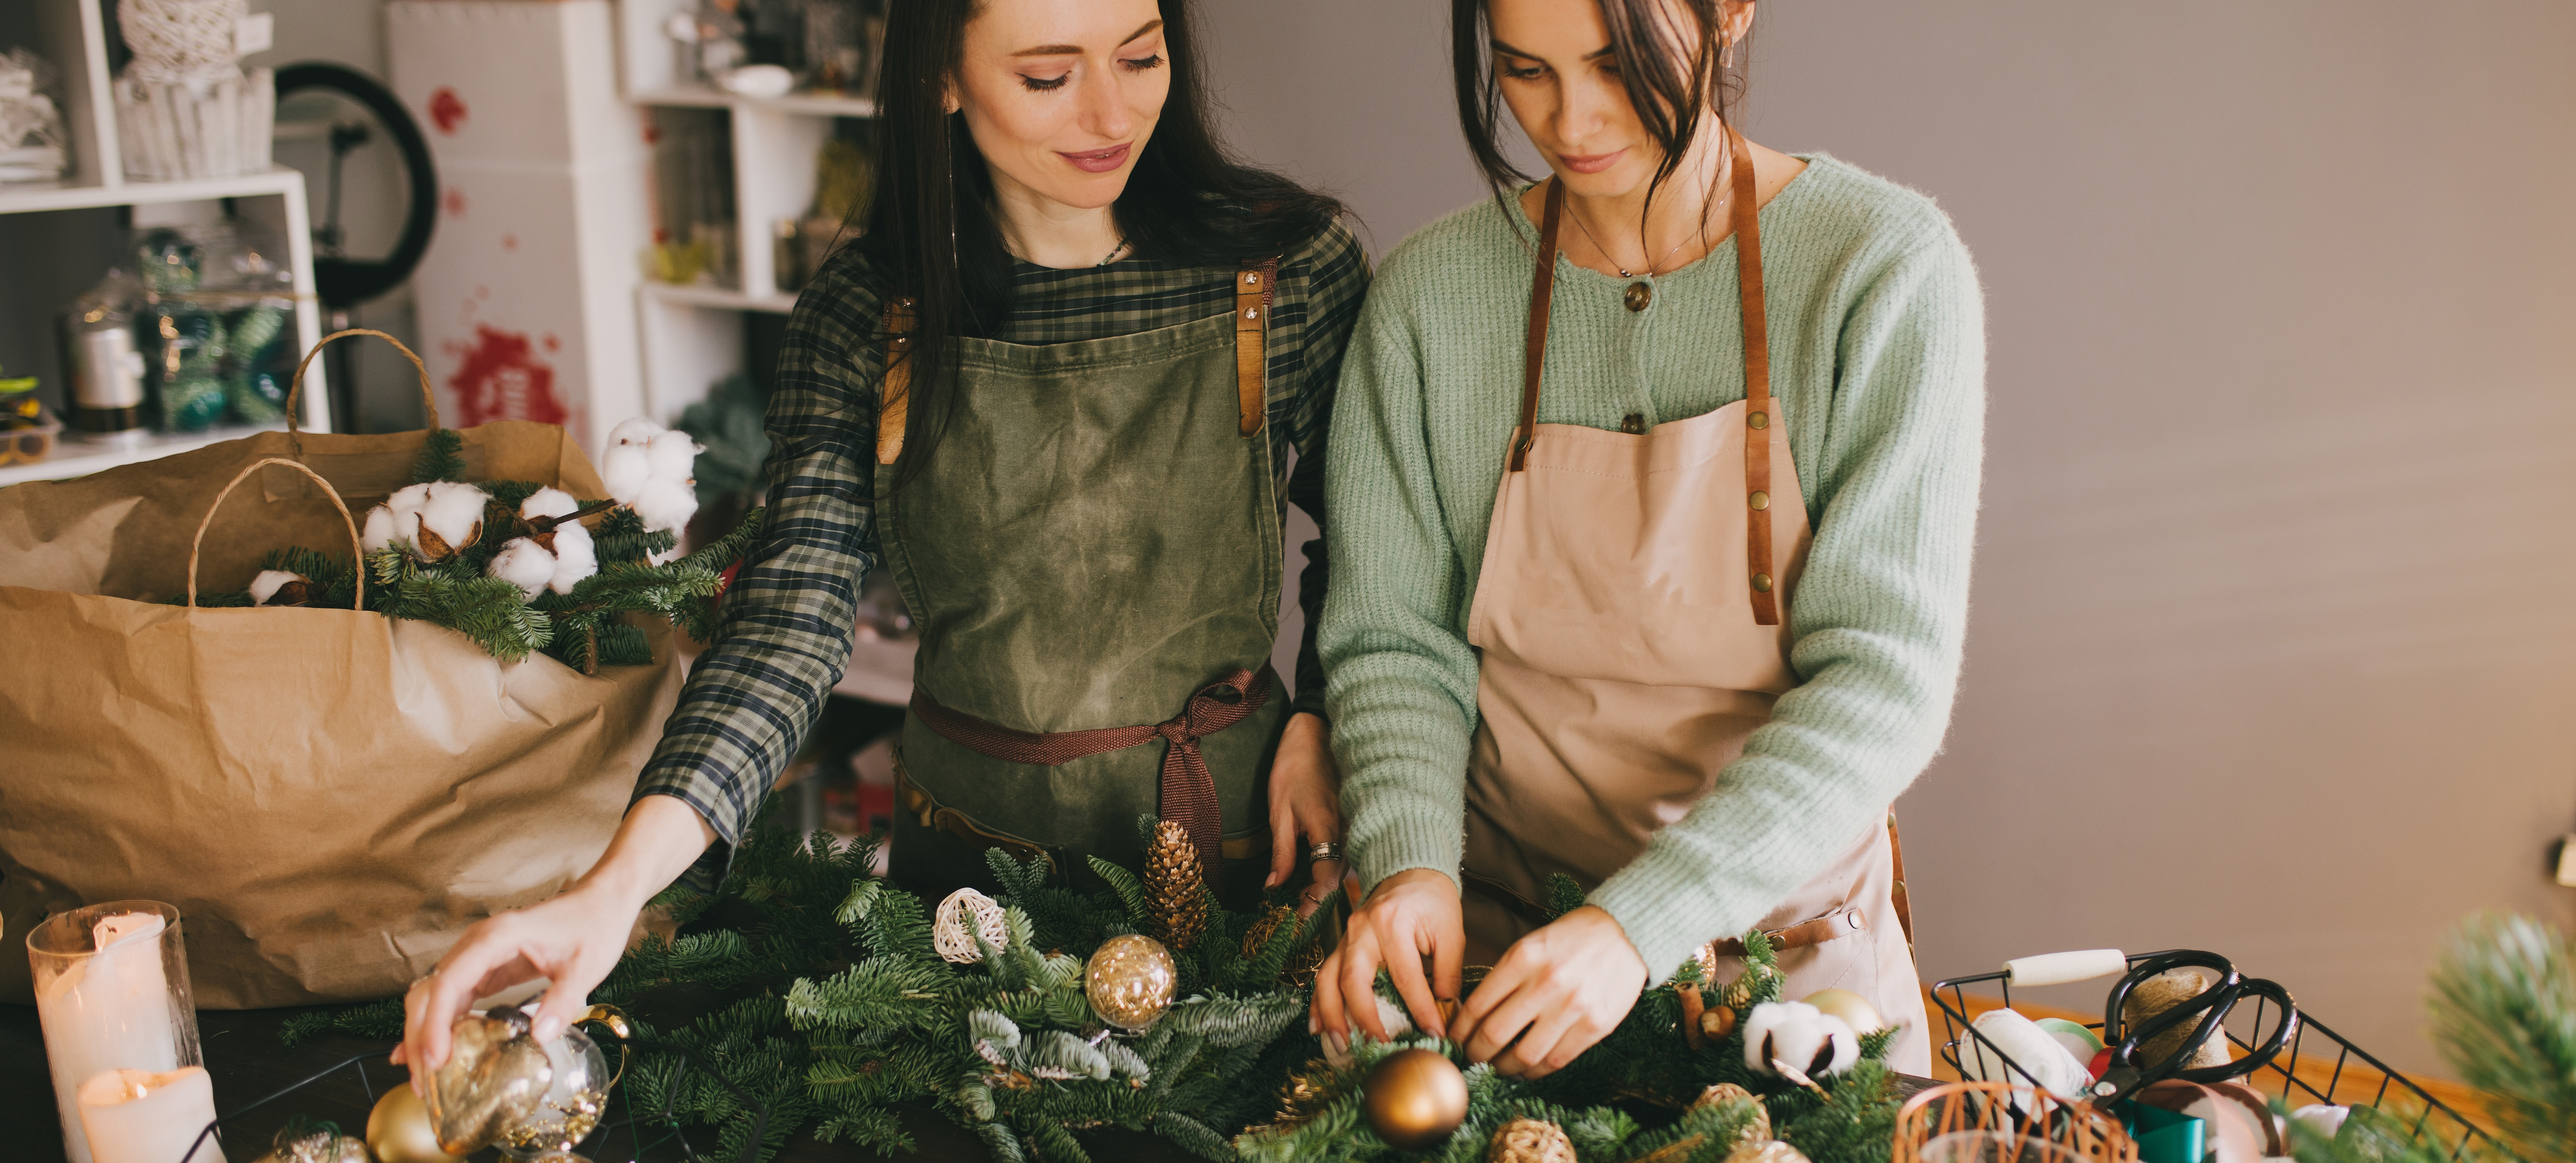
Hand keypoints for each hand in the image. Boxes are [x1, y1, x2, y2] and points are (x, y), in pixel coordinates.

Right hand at [392, 882, 637, 1088]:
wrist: (600, 904)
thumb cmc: (594, 928)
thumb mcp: (587, 967)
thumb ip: (564, 1000)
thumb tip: (540, 1035)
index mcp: (497, 937)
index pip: (450, 982)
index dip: (436, 1023)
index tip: (435, 1060)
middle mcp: (478, 943)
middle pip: (432, 991)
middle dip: (420, 1036)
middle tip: (424, 1082)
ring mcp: (478, 955)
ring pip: (436, 997)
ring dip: (426, 1035)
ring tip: (426, 1079)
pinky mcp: (485, 967)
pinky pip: (454, 998)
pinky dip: (442, 1025)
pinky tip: (437, 1054)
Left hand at [1265, 712, 1343, 914]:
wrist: (1315, 733)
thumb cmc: (1293, 767)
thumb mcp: (1279, 811)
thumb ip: (1281, 852)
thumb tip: (1274, 886)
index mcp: (1327, 828)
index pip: (1326, 879)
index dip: (1312, 902)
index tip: (1297, 919)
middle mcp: (1346, 830)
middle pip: (1337, 877)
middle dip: (1318, 900)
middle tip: (1295, 915)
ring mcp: (1352, 824)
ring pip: (1342, 865)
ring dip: (1324, 885)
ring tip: (1301, 899)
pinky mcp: (1351, 818)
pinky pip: (1344, 851)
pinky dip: (1329, 867)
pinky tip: (1313, 874)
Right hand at [1312, 868, 1460, 1041]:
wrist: (1410, 870)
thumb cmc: (1433, 900)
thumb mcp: (1451, 931)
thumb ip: (1448, 973)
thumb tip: (1447, 1014)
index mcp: (1393, 922)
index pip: (1405, 977)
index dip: (1420, 1010)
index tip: (1434, 1036)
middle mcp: (1363, 929)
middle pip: (1353, 980)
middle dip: (1364, 1019)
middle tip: (1377, 1048)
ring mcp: (1346, 936)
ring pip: (1328, 979)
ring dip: (1332, 1015)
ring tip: (1341, 1045)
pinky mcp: (1341, 944)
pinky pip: (1322, 975)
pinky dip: (1319, 1002)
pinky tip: (1319, 1027)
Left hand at [1450, 905, 1647, 1078]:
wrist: (1626, 935)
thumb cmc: (1572, 939)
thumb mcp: (1531, 944)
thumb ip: (1506, 977)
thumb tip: (1476, 1015)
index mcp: (1524, 958)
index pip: (1478, 1004)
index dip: (1460, 1029)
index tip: (1455, 1039)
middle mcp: (1546, 983)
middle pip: (1495, 1033)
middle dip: (1476, 1053)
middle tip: (1471, 1058)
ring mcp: (1572, 1008)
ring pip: (1525, 1055)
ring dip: (1504, 1067)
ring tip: (1497, 1067)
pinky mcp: (1595, 1026)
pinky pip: (1556, 1060)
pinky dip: (1536, 1071)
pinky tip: (1527, 1068)